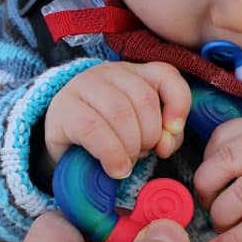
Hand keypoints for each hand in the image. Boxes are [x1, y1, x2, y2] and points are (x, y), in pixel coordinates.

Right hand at [45, 61, 190, 178]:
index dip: (178, 103)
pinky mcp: (63, 107)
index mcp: (135, 74)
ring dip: (130, 146)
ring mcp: (83, 85)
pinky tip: (115, 168)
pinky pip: (93, 129)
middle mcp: (110, 72)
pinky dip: (111, 154)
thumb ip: (165, 136)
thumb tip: (165, 144)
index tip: (173, 130)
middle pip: (144, 99)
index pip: (166, 75)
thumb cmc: (111, 140)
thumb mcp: (144, 135)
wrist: (66, 151)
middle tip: (141, 154)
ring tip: (127, 162)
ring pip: (119, 112)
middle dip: (149, 135)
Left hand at [194, 115, 241, 241]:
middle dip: (205, 191)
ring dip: (220, 218)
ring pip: (238, 198)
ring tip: (222, 225)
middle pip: (223, 166)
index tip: (208, 182)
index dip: (205, 164)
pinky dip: (232, 241)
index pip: (221, 139)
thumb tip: (204, 181)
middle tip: (209, 205)